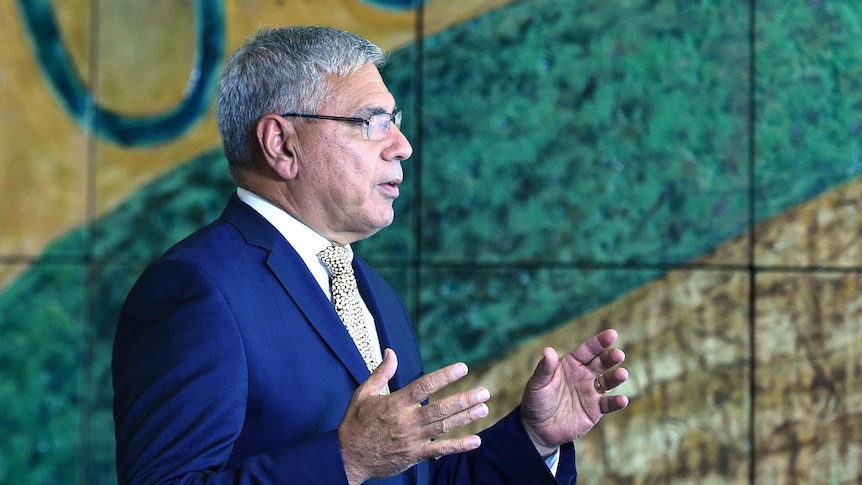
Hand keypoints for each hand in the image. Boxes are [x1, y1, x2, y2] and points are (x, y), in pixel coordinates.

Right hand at [338, 348, 490, 483]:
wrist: (348, 457)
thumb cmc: (355, 423)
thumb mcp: (363, 393)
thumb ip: (381, 373)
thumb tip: (391, 352)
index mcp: (395, 403)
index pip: (424, 386)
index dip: (444, 376)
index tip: (462, 368)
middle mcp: (407, 420)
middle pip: (440, 408)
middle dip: (464, 400)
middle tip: (484, 392)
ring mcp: (412, 439)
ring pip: (443, 427)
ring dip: (465, 418)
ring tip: (483, 408)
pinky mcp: (414, 455)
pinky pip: (440, 450)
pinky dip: (458, 446)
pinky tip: (475, 441)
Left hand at [520, 328, 628, 455]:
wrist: (538, 428)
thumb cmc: (536, 401)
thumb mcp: (537, 384)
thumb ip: (544, 369)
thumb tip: (548, 350)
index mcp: (571, 364)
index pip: (588, 350)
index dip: (599, 342)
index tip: (612, 334)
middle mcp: (584, 375)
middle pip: (601, 363)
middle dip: (611, 357)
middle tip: (619, 354)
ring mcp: (591, 392)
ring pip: (607, 381)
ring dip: (616, 377)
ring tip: (622, 374)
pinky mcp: (595, 410)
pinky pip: (608, 404)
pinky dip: (616, 402)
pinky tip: (622, 400)